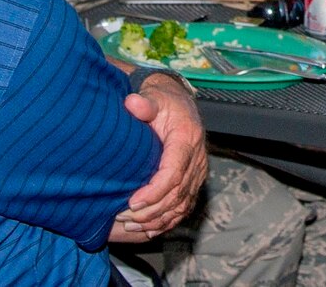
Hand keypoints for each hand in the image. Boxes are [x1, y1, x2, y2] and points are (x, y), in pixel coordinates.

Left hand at [112, 74, 207, 240]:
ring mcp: (198, 171)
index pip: (174, 172)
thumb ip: (144, 103)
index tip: (132, 201)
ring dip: (158, 219)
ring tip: (133, 225)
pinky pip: (185, 206)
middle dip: (152, 210)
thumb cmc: (163, 102)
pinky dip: (168, 220)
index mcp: (187, 138)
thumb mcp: (154, 97)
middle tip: (126, 217)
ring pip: (182, 203)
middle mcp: (197, 157)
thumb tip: (132, 103)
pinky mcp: (195, 180)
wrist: (180, 103)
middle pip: (178, 193)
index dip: (154, 191)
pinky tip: (149, 228)